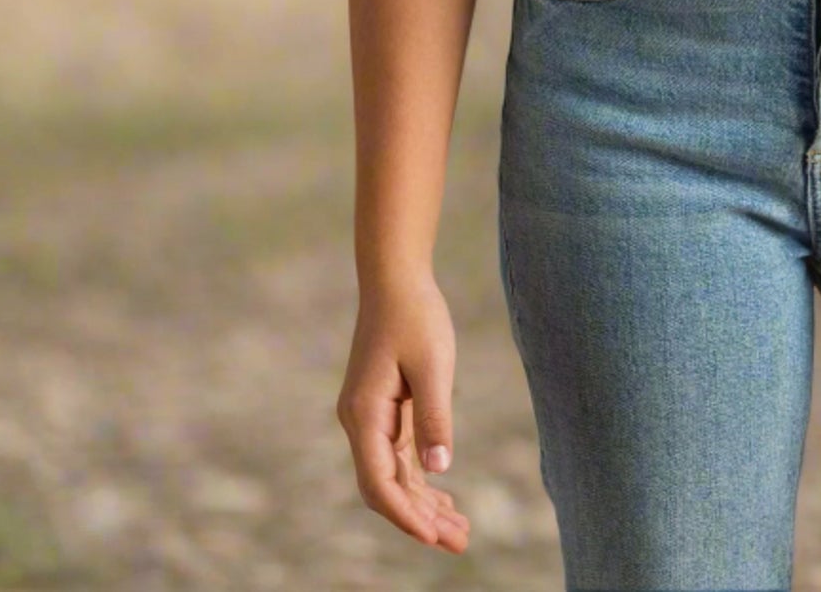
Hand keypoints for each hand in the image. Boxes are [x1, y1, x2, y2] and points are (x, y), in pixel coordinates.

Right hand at [335, 275, 471, 551]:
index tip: (434, 537)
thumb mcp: (432, 364)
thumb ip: (434, 415)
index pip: (379, 482)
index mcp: (364, 414)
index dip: (406, 514)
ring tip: (460, 530)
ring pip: (393, 475)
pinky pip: (398, 456)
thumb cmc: (415, 315)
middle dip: (420, 518)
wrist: (395, 278)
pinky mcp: (383, 409)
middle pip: (386, 486)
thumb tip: (439, 467)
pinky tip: (444, 497)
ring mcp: (369, 417)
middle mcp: (360, 422)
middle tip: (461, 542)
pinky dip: (420, 479)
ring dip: (423, 503)